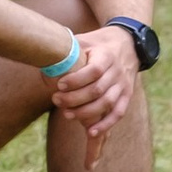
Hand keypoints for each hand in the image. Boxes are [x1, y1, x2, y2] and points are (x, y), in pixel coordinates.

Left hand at [45, 20, 141, 153]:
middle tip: (56, 100)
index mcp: (106, 55)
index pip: (93, 71)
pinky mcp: (127, 95)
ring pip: (107, 103)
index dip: (76, 80)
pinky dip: (105, 124)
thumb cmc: (98, 43)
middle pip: (97, 90)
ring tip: (67, 114)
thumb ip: (68, 49)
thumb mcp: (84, 39)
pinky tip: (90, 131)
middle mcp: (117, 71)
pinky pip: (118, 113)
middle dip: (75, 99)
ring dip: (86, 112)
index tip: (59, 85)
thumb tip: (43, 59)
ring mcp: (123, 84)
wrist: (128, 43)